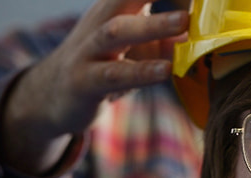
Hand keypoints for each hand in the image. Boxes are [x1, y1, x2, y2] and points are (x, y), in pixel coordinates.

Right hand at [0, 0, 186, 175]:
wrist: (51, 94)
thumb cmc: (103, 62)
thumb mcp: (134, 45)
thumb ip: (165, 37)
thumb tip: (199, 31)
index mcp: (115, 7)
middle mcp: (101, 21)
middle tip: (189, 3)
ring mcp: (88, 50)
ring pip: (118, 31)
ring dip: (153, 25)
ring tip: (184, 22)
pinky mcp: (84, 81)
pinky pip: (113, 74)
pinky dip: (140, 71)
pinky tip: (164, 70)